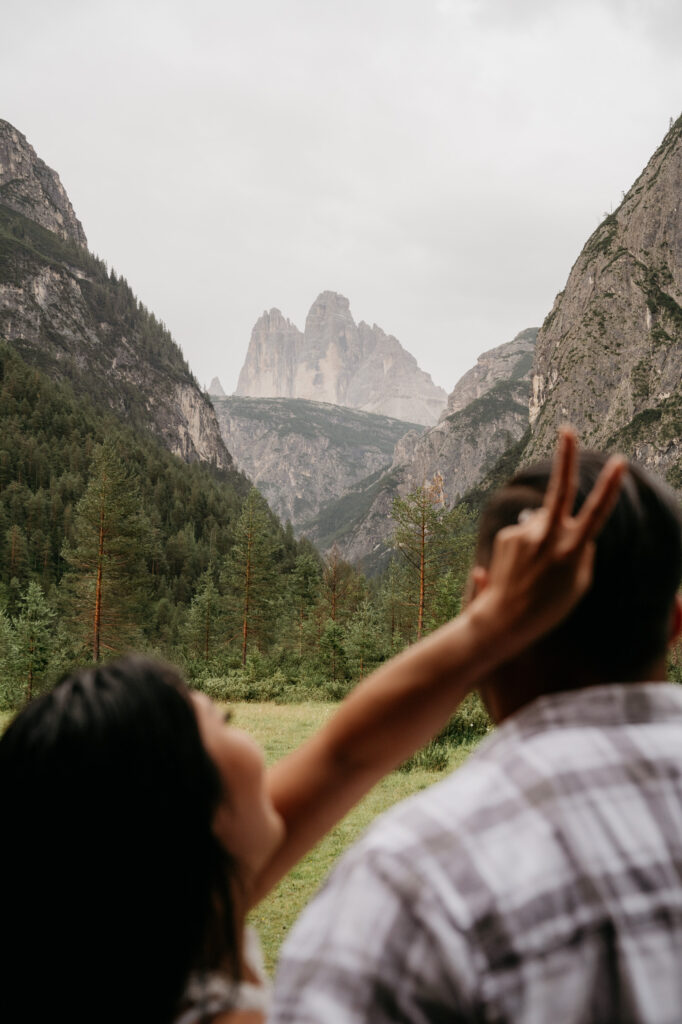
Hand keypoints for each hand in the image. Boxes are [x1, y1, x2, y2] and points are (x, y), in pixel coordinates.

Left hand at [471, 428, 625, 654]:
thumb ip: (581, 551)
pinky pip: (525, 533)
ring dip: (543, 537)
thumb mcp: (578, 583)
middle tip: (566, 429)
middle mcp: (548, 538)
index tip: (619, 462)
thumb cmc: (549, 605)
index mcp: (572, 550)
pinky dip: (527, 546)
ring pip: (542, 523)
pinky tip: (520, 568)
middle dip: (565, 457)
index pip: (595, 513)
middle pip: (560, 490)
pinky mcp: (508, 535)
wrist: (504, 618)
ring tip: (535, 569)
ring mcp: (526, 534)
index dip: (609, 487)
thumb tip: (574, 526)